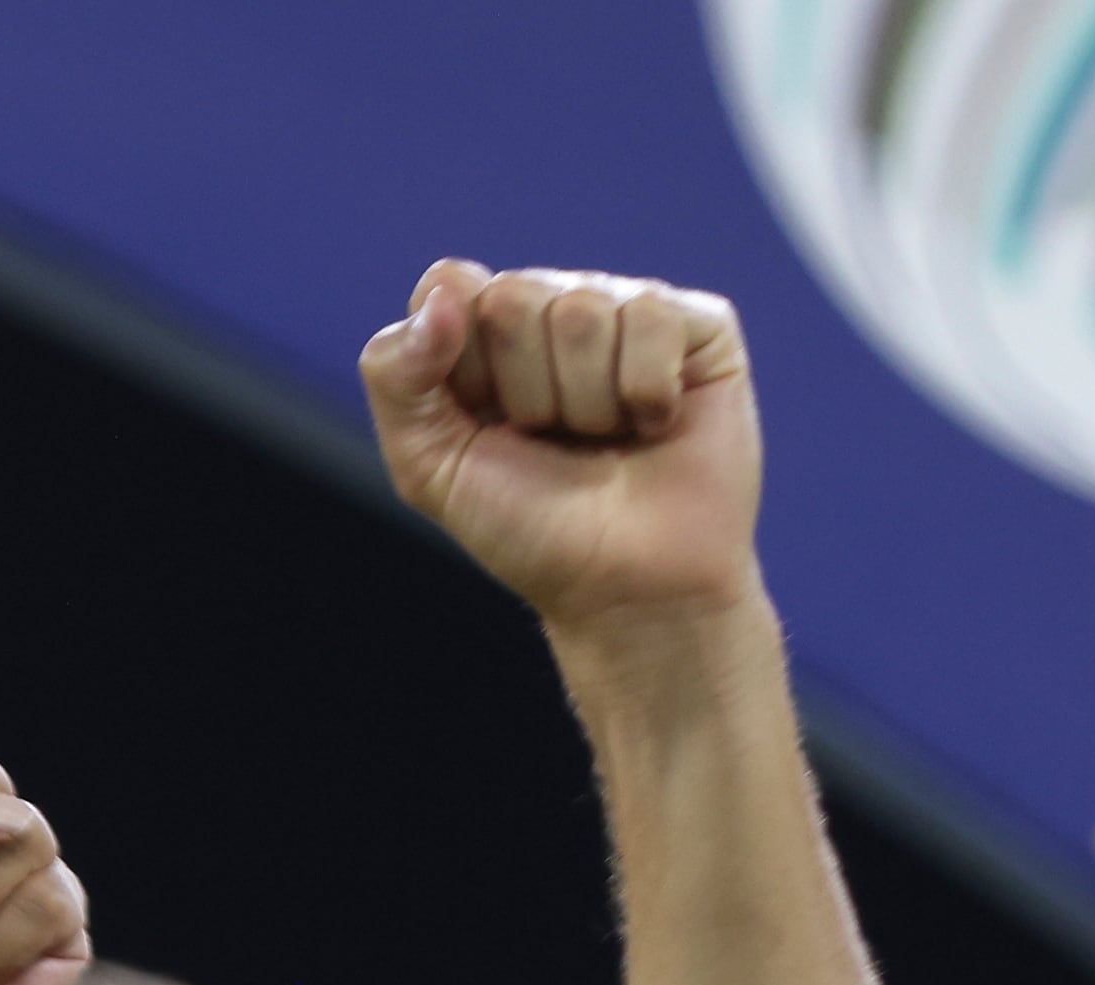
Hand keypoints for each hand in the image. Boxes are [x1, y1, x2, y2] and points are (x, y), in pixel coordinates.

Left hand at [362, 263, 763, 633]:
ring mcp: (626, 309)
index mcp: (483, 332)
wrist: (628, 590)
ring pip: (581, 309)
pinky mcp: (698, 324)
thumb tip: (446, 289)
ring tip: (605, 442)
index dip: (460, 364)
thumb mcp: (429, 466)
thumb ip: (396, 375)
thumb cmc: (529, 530)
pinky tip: (655, 426)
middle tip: (552, 442)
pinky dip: (645, 392)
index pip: (449, 284)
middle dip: (524, 391)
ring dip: (585, 402)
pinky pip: (650, 317)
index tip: (485, 424)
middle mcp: (555, 306)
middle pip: (512, 296)